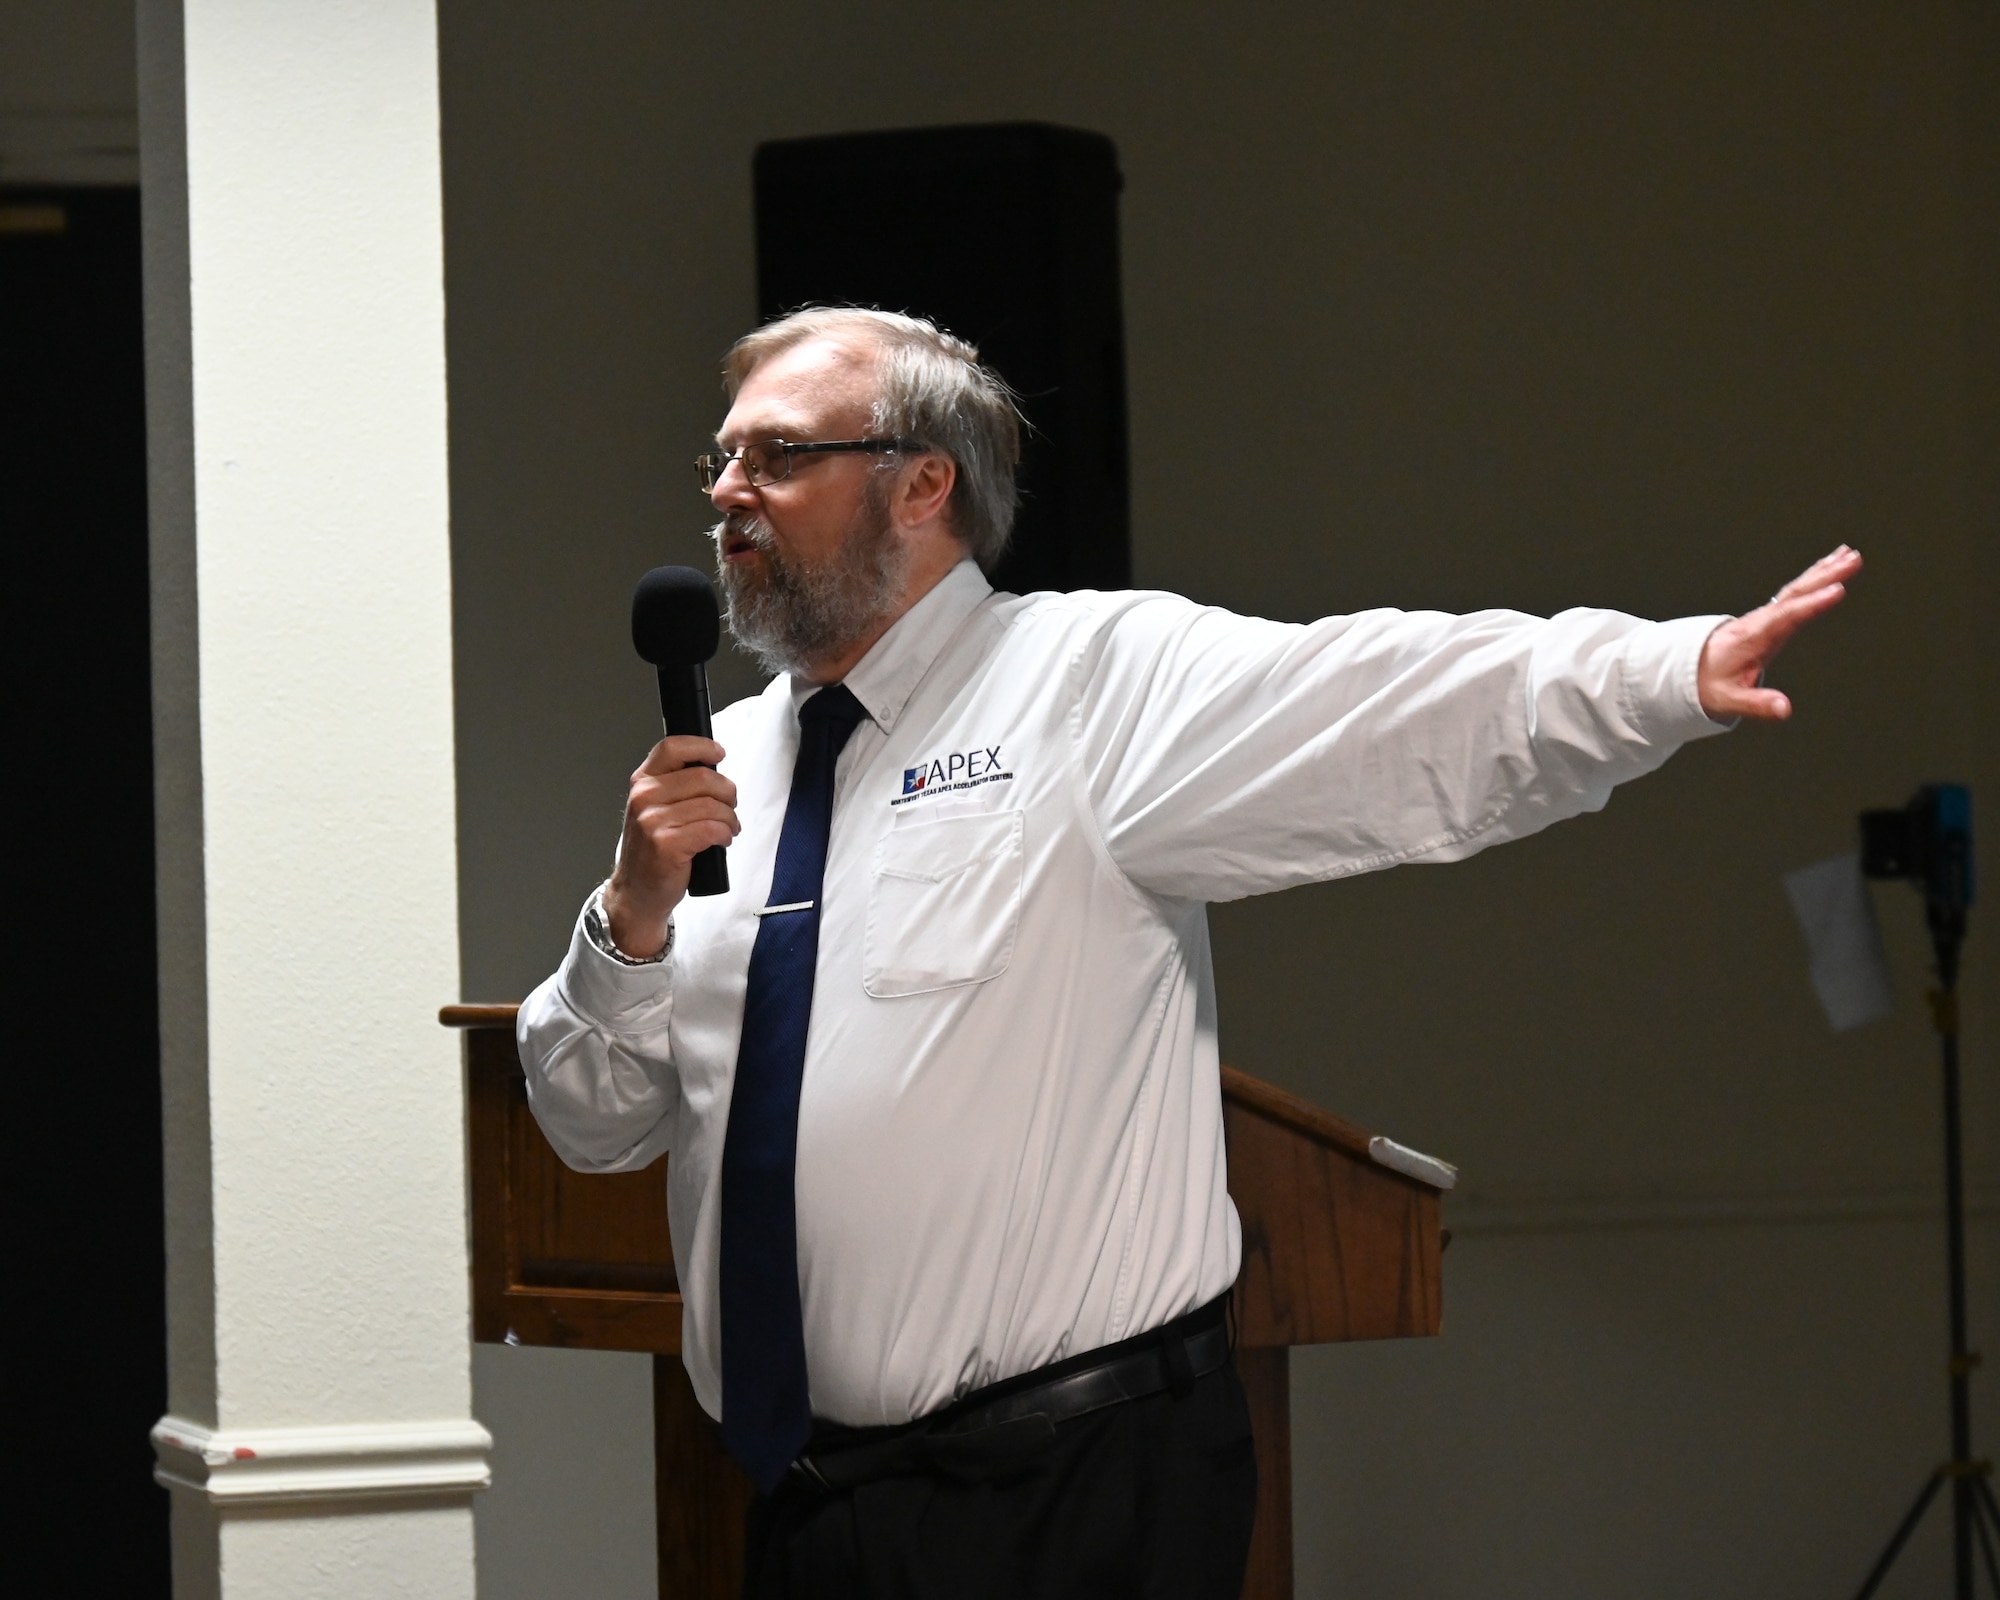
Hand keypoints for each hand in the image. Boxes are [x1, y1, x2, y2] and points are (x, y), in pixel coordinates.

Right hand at [602, 736, 738, 957]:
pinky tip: (722, 840)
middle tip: (730, 807)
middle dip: (727, 793)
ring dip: (730, 818)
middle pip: (703, 777)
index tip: (719, 754)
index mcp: (642, 782)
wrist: (638, 891)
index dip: (702, 747)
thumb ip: (676, 785)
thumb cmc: (653, 850)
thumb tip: (714, 768)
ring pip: (712, 806)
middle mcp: (644, 797)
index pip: (672, 748)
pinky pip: (712, 829)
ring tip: (728, 828)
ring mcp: (653, 821)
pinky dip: (725, 834)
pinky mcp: (667, 844)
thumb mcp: (654, 809)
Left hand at [1697, 546, 1861, 721]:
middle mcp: (1759, 621)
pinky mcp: (1768, 616)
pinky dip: (1812, 578)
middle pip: (1794, 595)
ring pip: (1795, 589)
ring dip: (1823, 571)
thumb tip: (1785, 710)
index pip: (1785, 618)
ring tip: (1849, 555)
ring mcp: (1764, 616)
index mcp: (1753, 639)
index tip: (1837, 590)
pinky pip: (1793, 592)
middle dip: (1824, 577)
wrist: (1688, 669)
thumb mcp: (1728, 701)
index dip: (1811, 604)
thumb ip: (1757, 705)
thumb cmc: (1709, 684)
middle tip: (1852, 560)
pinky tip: (1829, 566)